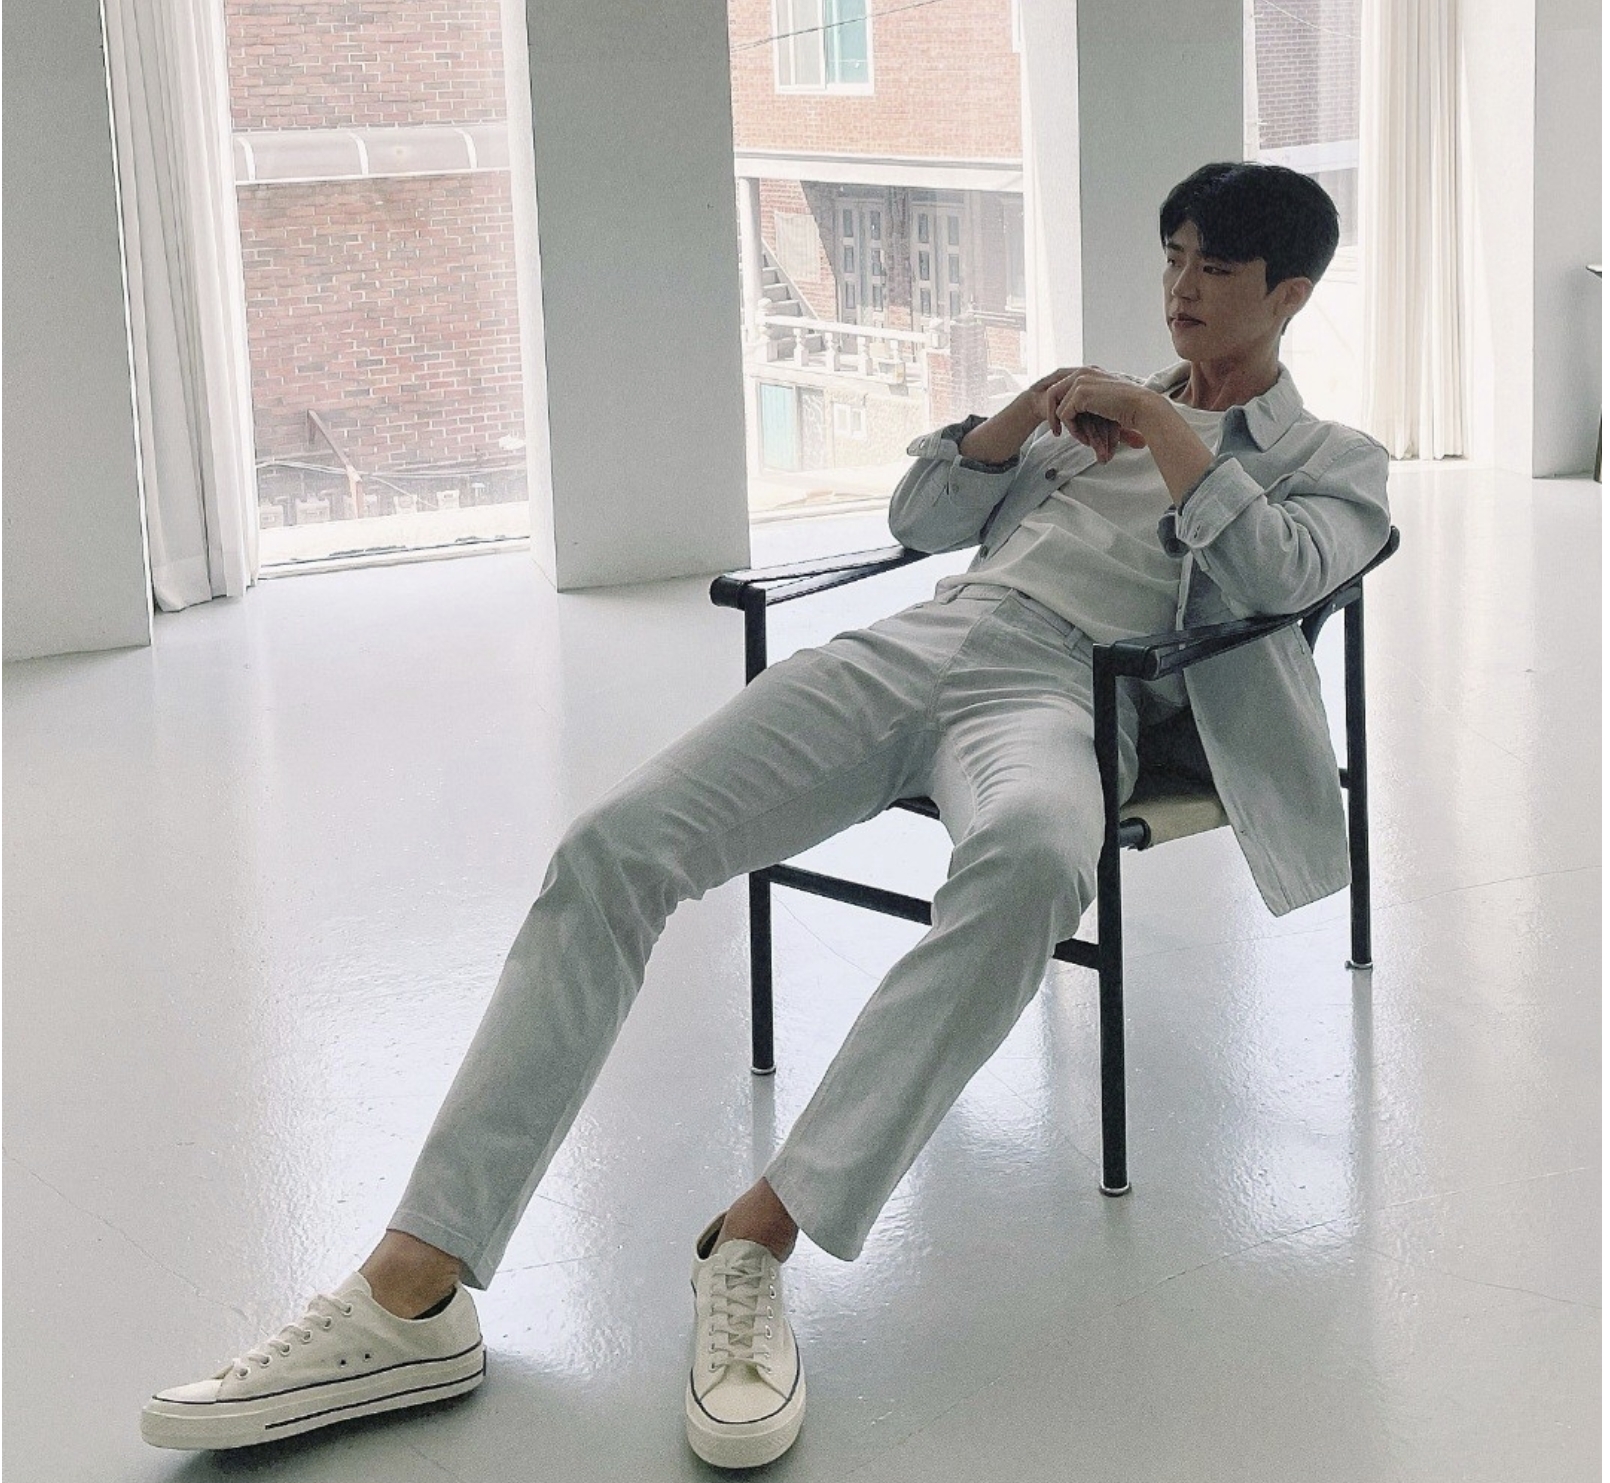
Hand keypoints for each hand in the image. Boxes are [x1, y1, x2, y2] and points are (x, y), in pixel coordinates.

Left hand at [1040, 366, 1155, 462]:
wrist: (1141, 407)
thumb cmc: (1127, 409)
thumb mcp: (1103, 402)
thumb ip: (1086, 403)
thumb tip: (1067, 413)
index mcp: (1088, 372)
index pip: (1060, 385)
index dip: (1055, 405)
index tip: (1058, 423)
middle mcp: (1082, 372)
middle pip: (1051, 393)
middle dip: (1052, 416)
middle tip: (1056, 433)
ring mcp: (1080, 381)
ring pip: (1057, 407)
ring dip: (1068, 427)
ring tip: (1082, 438)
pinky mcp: (1080, 393)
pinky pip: (1064, 415)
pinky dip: (1073, 430)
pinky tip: (1086, 437)